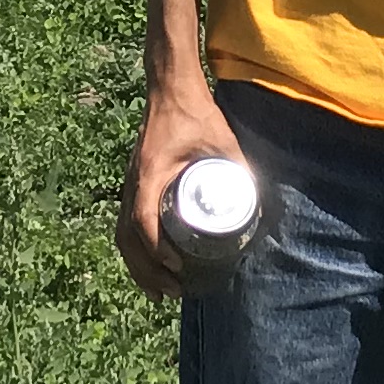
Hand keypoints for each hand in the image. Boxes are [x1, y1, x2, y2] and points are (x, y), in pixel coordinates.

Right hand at [119, 72, 244, 298]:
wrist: (170, 90)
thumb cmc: (195, 113)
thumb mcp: (222, 140)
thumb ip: (239, 168)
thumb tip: (260, 205)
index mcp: (150, 173)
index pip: (143, 219)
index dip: (156, 248)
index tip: (177, 266)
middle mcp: (134, 183)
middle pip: (128, 238)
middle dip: (146, 270)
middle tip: (171, 292)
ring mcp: (130, 185)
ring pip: (123, 235)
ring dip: (138, 267)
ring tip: (158, 292)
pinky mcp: (135, 185)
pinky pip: (126, 225)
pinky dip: (135, 250)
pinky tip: (149, 266)